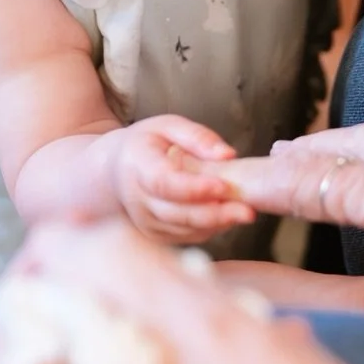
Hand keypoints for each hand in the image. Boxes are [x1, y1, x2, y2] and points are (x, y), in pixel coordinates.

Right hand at [109, 115, 254, 243]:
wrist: (116, 170)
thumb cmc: (148, 144)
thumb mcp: (169, 126)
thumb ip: (198, 137)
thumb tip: (228, 155)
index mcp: (137, 165)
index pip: (164, 182)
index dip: (194, 188)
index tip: (223, 186)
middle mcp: (136, 198)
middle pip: (176, 213)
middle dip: (215, 214)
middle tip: (248, 211)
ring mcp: (144, 220)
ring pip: (183, 228)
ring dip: (216, 224)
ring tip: (244, 212)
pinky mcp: (154, 234)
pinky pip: (186, 236)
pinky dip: (209, 229)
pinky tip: (227, 216)